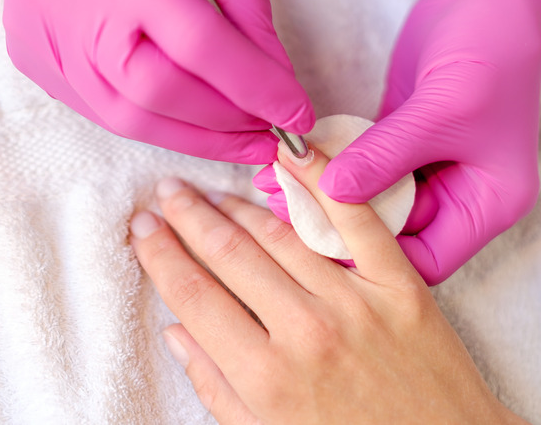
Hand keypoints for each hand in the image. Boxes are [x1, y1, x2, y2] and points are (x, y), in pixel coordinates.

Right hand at [3, 0, 313, 163]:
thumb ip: (244, 12)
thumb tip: (275, 80)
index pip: (204, 49)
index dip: (258, 89)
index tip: (297, 116)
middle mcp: (84, 22)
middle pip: (165, 96)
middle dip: (228, 125)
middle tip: (270, 134)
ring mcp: (52, 49)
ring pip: (132, 120)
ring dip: (196, 140)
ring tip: (240, 141)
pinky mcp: (36, 65)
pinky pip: (105, 113)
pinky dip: (157, 124)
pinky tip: (191, 123)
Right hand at [130, 145, 527, 423]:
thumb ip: (217, 387)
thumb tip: (176, 331)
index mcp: (265, 376)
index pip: (194, 296)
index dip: (160, 255)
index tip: (141, 229)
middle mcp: (305, 332)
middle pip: (229, 255)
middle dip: (188, 217)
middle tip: (165, 192)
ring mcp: (355, 302)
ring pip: (280, 235)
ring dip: (236, 206)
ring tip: (209, 191)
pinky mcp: (399, 285)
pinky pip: (355, 221)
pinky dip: (323, 181)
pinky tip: (293, 154)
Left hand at [254, 0, 540, 282]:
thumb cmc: (490, 50)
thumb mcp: (443, 110)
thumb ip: (387, 156)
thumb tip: (332, 194)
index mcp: (489, 204)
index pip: (428, 261)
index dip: (377, 263)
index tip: (323, 245)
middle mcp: (460, 196)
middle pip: (394, 234)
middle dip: (341, 228)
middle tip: (287, 213)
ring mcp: (428, 169)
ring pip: (372, 202)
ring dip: (328, 197)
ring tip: (278, 187)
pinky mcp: (401, 143)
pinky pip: (362, 167)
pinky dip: (331, 167)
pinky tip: (293, 164)